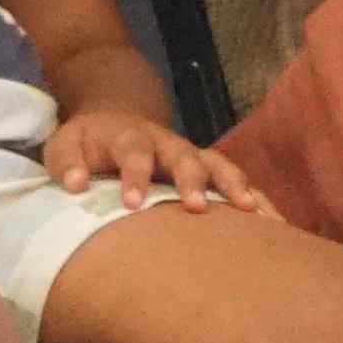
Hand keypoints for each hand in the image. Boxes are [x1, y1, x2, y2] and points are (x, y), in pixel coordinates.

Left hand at [46, 109, 261, 208]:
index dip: (134, 175)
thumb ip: (66, 162)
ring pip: (219, 165)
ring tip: (251, 210)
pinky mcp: (208, 171)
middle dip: (193, 179)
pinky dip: (258, 199)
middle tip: (196, 206)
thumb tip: (77, 185)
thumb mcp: (64, 144)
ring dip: (235, 185)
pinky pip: (237, 182)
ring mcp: (191, 155)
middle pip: (185, 156)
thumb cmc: (88, 143)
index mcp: (129, 136)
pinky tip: (277, 224)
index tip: (130, 203)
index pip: (134, 152)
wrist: (116, 118)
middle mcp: (166, 143)